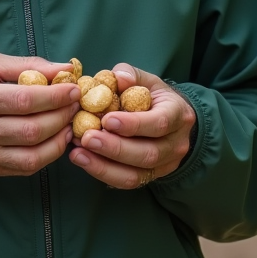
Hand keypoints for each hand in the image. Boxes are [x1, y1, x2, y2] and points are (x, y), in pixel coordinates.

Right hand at [0, 50, 79, 176]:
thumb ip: (27, 65)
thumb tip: (65, 68)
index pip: (27, 100)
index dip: (57, 96)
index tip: (74, 90)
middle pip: (33, 129)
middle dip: (62, 116)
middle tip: (76, 105)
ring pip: (33, 154)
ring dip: (60, 139)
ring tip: (69, 123)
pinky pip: (26, 168)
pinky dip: (47, 155)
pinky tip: (55, 139)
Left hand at [68, 63, 195, 188]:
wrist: (170, 120)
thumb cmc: (153, 96)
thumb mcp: (146, 79)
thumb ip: (131, 75)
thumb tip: (118, 78)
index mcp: (178, 114)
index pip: (159, 123)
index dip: (133, 124)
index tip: (106, 120)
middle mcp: (176, 144)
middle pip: (148, 154)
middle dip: (114, 148)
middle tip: (86, 138)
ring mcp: (165, 165)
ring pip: (136, 174)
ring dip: (104, 166)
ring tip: (78, 153)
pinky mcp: (150, 177)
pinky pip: (126, 182)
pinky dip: (103, 173)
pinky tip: (83, 160)